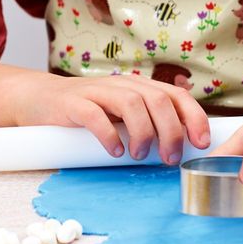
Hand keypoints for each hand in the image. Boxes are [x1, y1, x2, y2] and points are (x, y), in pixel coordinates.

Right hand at [9, 72, 211, 163]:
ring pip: (132, 103)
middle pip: (158, 100)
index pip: (176, 95)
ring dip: (143, 133)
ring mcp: (96, 91)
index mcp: (139, 87)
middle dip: (171, 132)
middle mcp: (121, 84)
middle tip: (169, 159)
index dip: (194, 118)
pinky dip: (109, 134)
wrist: (41, 99)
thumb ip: (148, 123)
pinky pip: (95, 115)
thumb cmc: (88, 112)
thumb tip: (181, 149)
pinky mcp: (72, 103)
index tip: (201, 144)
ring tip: (139, 155)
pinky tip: (113, 151)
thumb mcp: (122, 114)